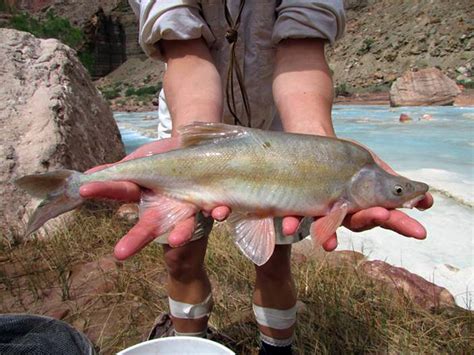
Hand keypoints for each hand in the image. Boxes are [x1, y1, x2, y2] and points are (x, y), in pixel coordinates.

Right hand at [79, 138, 229, 259]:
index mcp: (144, 194)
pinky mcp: (211, 200)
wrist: (195, 145)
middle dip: (136, 238)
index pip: (120, 193)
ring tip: (176, 239)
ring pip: (184, 224)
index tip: (83, 189)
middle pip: (149, 224)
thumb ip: (118, 171)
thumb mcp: (140, 162)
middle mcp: (164, 206)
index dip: (103, 191)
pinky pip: (216, 209)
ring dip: (181, 232)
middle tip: (120, 252)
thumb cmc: (163, 157)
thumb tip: (86, 176)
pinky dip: (218, 211)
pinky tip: (219, 212)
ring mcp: (188, 206)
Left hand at [280, 151, 433, 251]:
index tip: (419, 232)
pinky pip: (293, 214)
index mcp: (363, 206)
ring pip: (324, 226)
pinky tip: (289, 228)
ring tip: (330, 243)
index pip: (385, 218)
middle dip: (370, 220)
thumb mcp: (374, 169)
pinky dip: (292, 222)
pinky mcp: (298, 202)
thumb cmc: (348, 160)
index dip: (401, 226)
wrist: (316, 139)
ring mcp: (320, 208)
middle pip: (356, 222)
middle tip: (383, 215)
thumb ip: (394, 184)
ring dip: (328, 233)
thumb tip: (426, 199)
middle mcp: (342, 212)